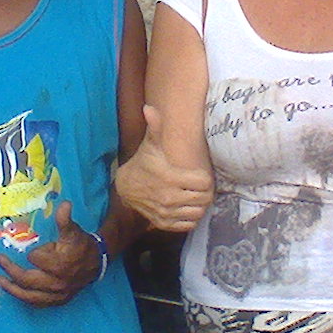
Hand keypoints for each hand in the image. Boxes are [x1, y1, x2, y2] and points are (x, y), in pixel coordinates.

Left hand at [0, 202, 99, 307]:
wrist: (97, 263)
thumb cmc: (82, 245)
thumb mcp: (73, 231)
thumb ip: (65, 219)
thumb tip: (65, 203)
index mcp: (60, 264)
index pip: (36, 259)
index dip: (32, 253)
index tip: (30, 248)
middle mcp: (57, 283)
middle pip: (27, 279)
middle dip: (10, 269)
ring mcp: (57, 294)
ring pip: (29, 296)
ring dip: (12, 289)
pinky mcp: (58, 301)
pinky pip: (37, 303)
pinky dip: (24, 298)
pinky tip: (15, 292)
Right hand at [114, 105, 213, 232]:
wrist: (126, 187)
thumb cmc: (144, 163)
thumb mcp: (151, 145)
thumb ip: (155, 127)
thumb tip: (149, 107)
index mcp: (170, 177)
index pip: (204, 183)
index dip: (206, 179)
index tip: (201, 176)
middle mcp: (169, 197)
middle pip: (204, 199)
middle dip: (206, 192)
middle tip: (201, 187)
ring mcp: (167, 212)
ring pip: (198, 213)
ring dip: (200, 205)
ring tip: (195, 196)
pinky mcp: (164, 223)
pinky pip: (189, 225)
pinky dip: (191, 217)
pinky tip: (187, 207)